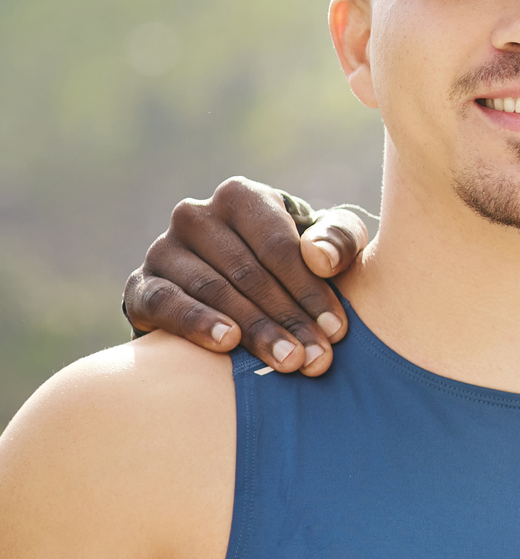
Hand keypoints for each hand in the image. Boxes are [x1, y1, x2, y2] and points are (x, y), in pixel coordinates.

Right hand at [121, 178, 370, 375]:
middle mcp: (196, 216)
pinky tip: (226, 343)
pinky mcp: (142, 285)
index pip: (278, 245)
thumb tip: (321, 258)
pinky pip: (166, 303)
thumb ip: (338, 240)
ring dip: (254, 330)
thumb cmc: (295, 260)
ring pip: (213, 291)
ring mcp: (163, 249)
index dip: (310, 289)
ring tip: (288, 361)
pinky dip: (196, 323)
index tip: (337, 329)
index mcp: (241, 197)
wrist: (235, 289)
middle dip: (288, 319)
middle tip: (317, 359)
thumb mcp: (328, 242)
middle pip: (248, 273)